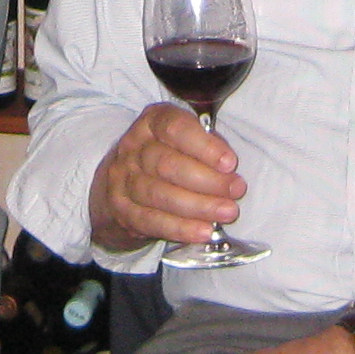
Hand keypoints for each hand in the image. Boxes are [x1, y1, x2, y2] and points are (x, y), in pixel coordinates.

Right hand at [87, 102, 245, 253]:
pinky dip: (181, 228)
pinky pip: (152, 221)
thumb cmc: (164, 155)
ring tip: (227, 212)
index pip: (174, 128)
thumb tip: (228, 167)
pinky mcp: (122, 210)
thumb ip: (204, 144)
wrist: (118, 184)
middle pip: (168, 165)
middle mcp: (133, 147)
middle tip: (236, 191)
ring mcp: (123, 180)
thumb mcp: (182, 138)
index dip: (204, 146)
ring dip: (198, 206)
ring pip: (160, 195)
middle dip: (208, 180)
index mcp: (151, 122)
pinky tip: (204, 231)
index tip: (230, 163)